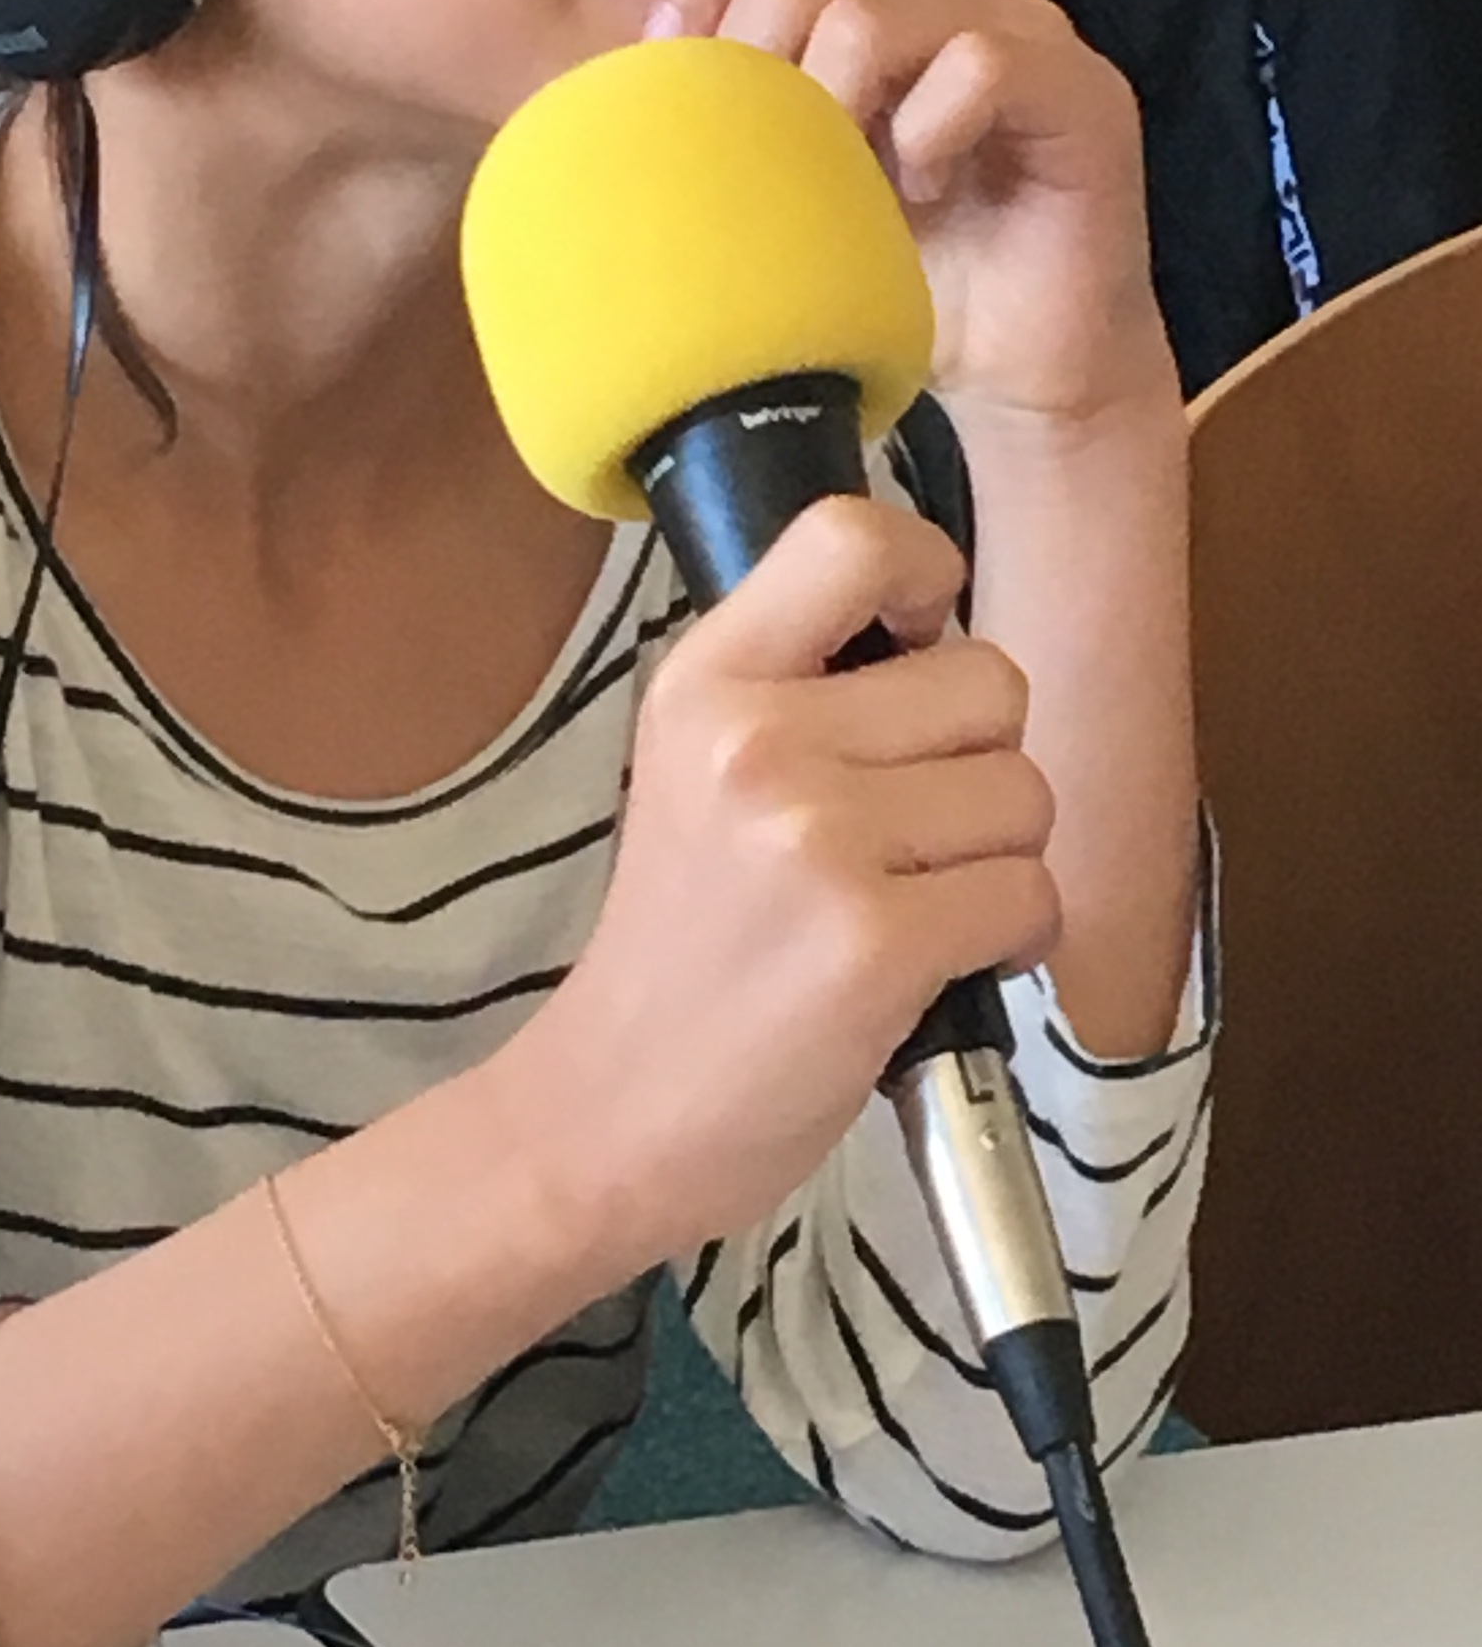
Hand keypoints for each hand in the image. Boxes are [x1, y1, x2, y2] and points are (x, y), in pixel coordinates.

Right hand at [497, 495, 1058, 1272]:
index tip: (919, 642)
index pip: (854, 537)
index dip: (927, 575)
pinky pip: (1031, 896)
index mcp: (706, 680)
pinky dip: (1012, 940)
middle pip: (992, 682)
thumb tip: (938, 626)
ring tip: (912, 902)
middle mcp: (758, 739)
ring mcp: (820, 840)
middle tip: (906, 831)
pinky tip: (938, 962)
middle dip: (981, 761)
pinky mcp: (879, 942)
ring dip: (1000, 858)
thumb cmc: (681, 941)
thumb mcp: (692, 766)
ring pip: (1028, 793)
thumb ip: (797, 685)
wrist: (613, 1109)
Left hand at [653, 0, 1164, 426]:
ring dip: (834, 122)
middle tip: (786, 172)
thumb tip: (620, 72)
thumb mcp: (778, 173)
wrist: (1013, 357)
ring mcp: (1018, 22)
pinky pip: (975, 65)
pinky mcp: (1079, 84)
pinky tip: (929, 196)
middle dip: (757, 82)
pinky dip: (926, 142)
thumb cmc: (892, 262)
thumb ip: (724, 102)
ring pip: (870, 15)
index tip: (682, 83)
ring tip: (859, 189)